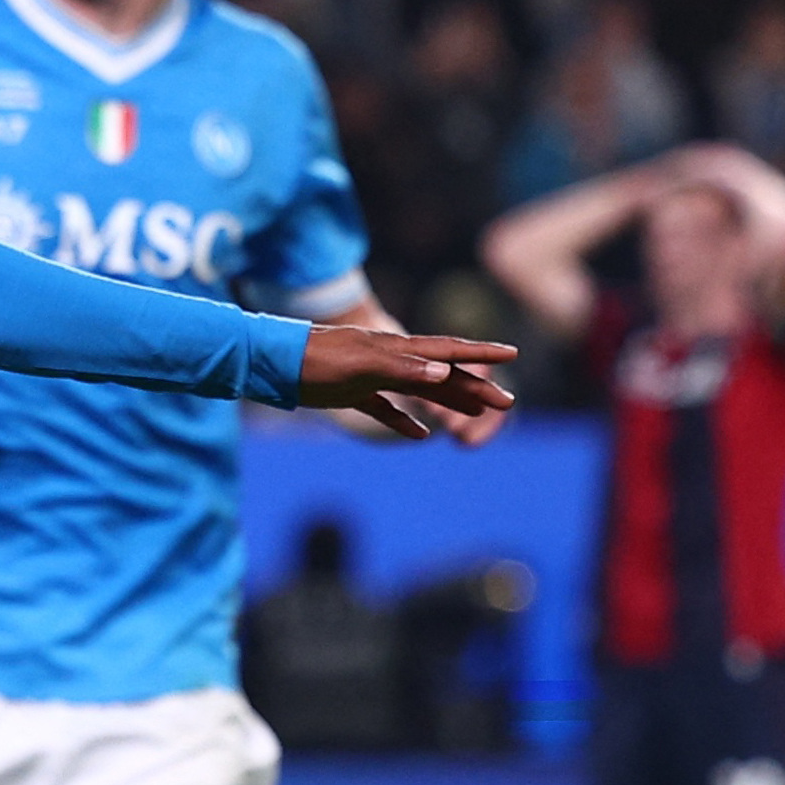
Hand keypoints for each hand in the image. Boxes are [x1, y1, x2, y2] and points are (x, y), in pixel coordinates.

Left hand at [296, 326, 517, 439]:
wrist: (273, 362)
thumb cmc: (315, 360)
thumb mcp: (359, 364)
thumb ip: (400, 368)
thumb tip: (441, 374)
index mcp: (397, 350)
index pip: (447, 351)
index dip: (480, 353)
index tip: (511, 354)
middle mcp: (390, 360)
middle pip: (442, 375)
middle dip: (476, 387)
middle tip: (507, 402)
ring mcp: (372, 376)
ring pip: (420, 392)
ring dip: (450, 402)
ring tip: (477, 414)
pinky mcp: (351, 393)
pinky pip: (386, 409)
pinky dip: (405, 420)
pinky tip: (420, 434)